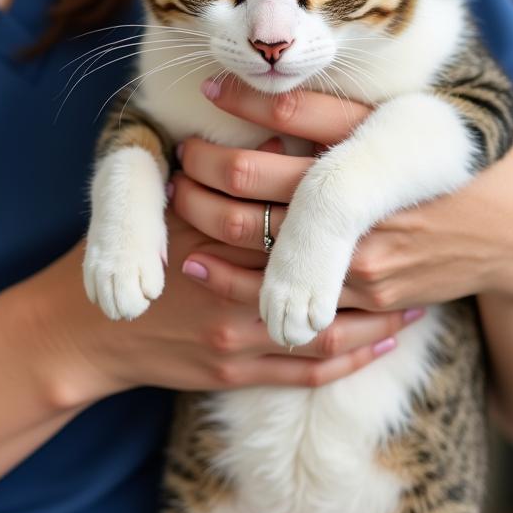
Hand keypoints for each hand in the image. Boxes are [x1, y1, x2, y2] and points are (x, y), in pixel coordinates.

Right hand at [26, 209, 422, 408]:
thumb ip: (226, 181)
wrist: (86, 329)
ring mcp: (237, 336)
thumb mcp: (166, 203)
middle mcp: (237, 288)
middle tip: (425, 251)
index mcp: (223, 238)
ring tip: (419, 300)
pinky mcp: (234, 370)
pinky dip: (350, 358)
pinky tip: (383, 343)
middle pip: (326, 278)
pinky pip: (305, 370)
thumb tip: (286, 142)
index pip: (300, 224)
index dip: (351, 211)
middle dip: (380, 269)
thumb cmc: (128, 253)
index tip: (394, 196)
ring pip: (327, 329)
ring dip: (379, 317)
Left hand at [171, 78, 512, 312]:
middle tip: (175, 168)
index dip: (211, 144)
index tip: (189, 123)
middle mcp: (351, 234)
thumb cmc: (453, 155)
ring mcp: (359, 280)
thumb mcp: (394, 118)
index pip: (255, 162)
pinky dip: (240, 287)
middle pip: (242, 221)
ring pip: (255, 269)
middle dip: (195, 193)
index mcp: (355, 174)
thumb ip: (319, 106)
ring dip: (204, 241)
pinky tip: (206, 267)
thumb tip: (252, 80)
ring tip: (178, 212)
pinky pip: (290, 308)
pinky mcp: (370, 308)